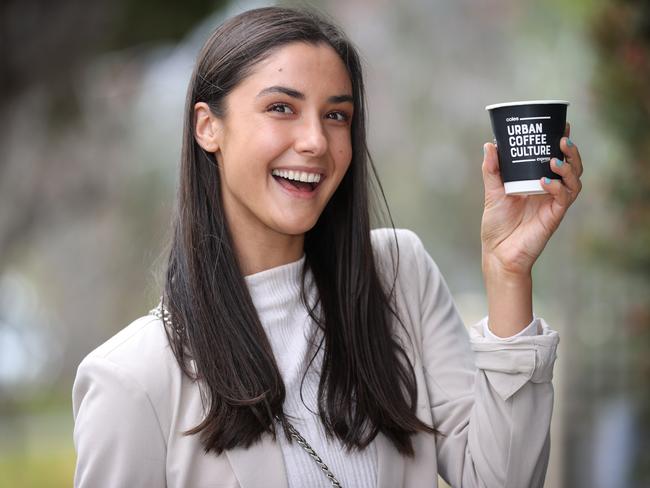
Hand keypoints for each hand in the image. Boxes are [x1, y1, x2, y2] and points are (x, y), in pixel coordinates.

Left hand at [480, 123, 582, 276]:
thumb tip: (490, 145)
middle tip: (562, 139)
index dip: (560, 142)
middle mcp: (549, 191)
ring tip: (555, 158)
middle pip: (571, 167)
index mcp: (537, 181)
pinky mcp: (554, 216)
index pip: (555, 157)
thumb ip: (492, 169)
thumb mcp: (492, 192)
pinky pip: (563, 198)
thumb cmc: (496, 225)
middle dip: (571, 152)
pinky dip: (556, 187)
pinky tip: (544, 182)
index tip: (560, 125)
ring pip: (574, 180)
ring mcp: (553, 203)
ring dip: (568, 167)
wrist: (498, 253)